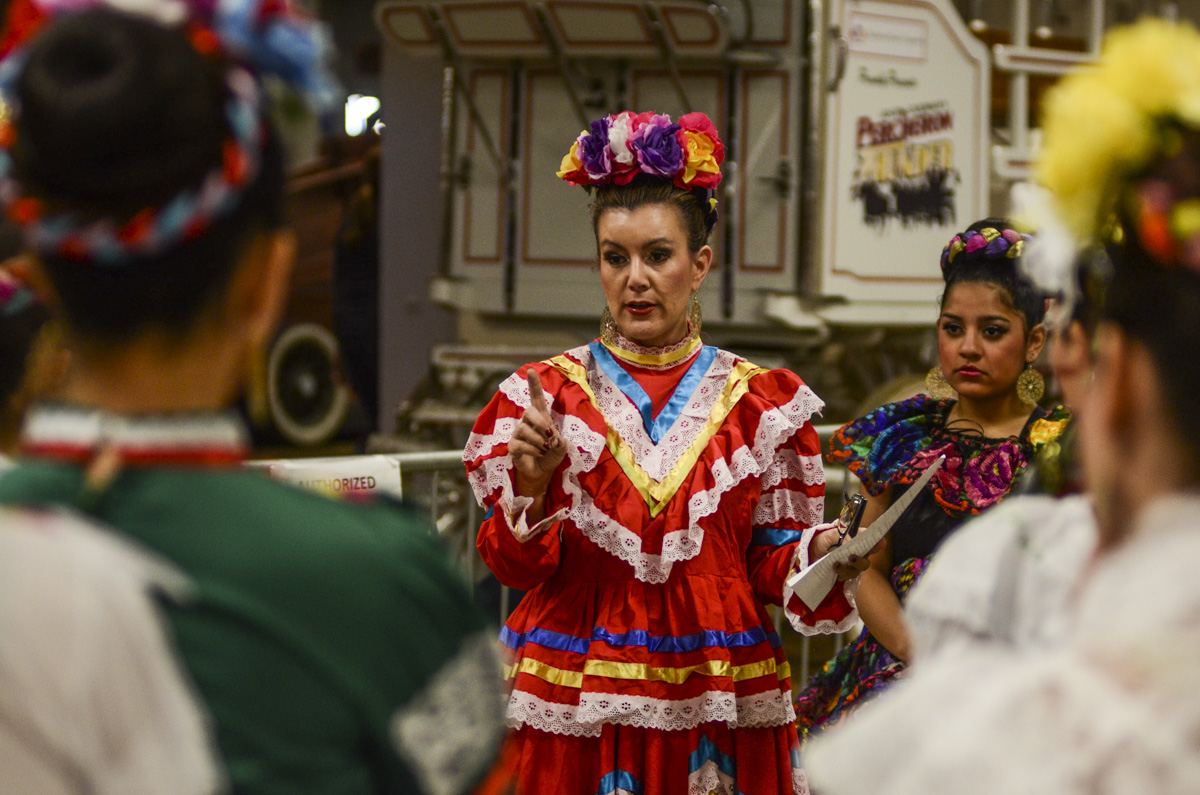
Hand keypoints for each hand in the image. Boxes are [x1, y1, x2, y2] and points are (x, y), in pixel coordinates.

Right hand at [510, 370, 566, 497]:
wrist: (541, 472)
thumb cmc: (550, 456)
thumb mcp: (561, 449)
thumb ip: (562, 444)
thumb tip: (556, 440)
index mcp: (540, 418)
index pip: (536, 398)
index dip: (534, 385)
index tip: (531, 370)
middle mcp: (527, 423)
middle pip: (529, 411)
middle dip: (541, 422)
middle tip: (550, 435)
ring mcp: (518, 434)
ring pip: (524, 430)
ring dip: (538, 441)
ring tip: (545, 449)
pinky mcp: (512, 446)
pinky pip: (520, 444)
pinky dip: (532, 450)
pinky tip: (539, 454)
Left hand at [810, 522, 873, 581]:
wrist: (810, 552)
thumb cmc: (823, 540)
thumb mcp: (830, 534)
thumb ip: (841, 536)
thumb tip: (850, 542)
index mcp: (857, 543)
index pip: (871, 544)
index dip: (878, 544)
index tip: (882, 541)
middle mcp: (856, 556)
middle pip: (865, 563)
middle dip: (860, 562)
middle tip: (852, 557)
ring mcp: (849, 567)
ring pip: (855, 572)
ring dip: (847, 569)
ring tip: (836, 564)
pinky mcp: (841, 575)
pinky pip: (844, 578)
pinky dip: (840, 574)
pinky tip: (833, 570)